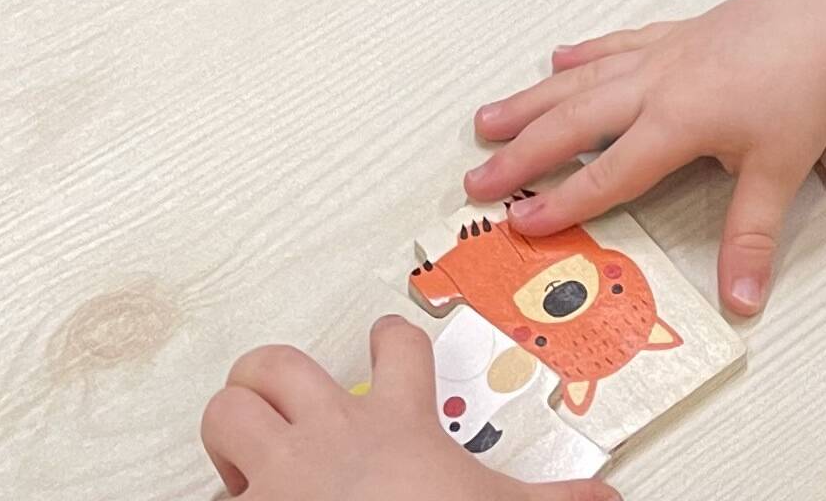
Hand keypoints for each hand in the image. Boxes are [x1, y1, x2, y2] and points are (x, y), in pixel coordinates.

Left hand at [203, 319, 615, 498]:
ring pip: (229, 411)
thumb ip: (559, 498)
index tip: (388, 340)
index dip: (392, 339)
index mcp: (396, 424)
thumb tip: (611, 498)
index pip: (395, 349)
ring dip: (233, 423)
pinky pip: (214, 495)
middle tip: (283, 397)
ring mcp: (281, 473)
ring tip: (248, 447)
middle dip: (272, 374)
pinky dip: (225, 498)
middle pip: (277, 365)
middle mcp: (330, 435)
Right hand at [464, 0, 825, 316]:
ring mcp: (664, 53)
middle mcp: (656, 83)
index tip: (518, 223)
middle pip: (574, 122)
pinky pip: (618, 43)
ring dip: (533, 100)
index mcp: (675, 122)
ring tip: (488, 119)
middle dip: (522, 153)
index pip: (606, 173)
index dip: (561, 202)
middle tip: (475, 179)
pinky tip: (558, 58)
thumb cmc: (805, 90)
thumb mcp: (780, 172)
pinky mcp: (679, 32)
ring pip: (583, 79)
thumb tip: (743, 301)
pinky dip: (585, 53)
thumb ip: (751, 238)